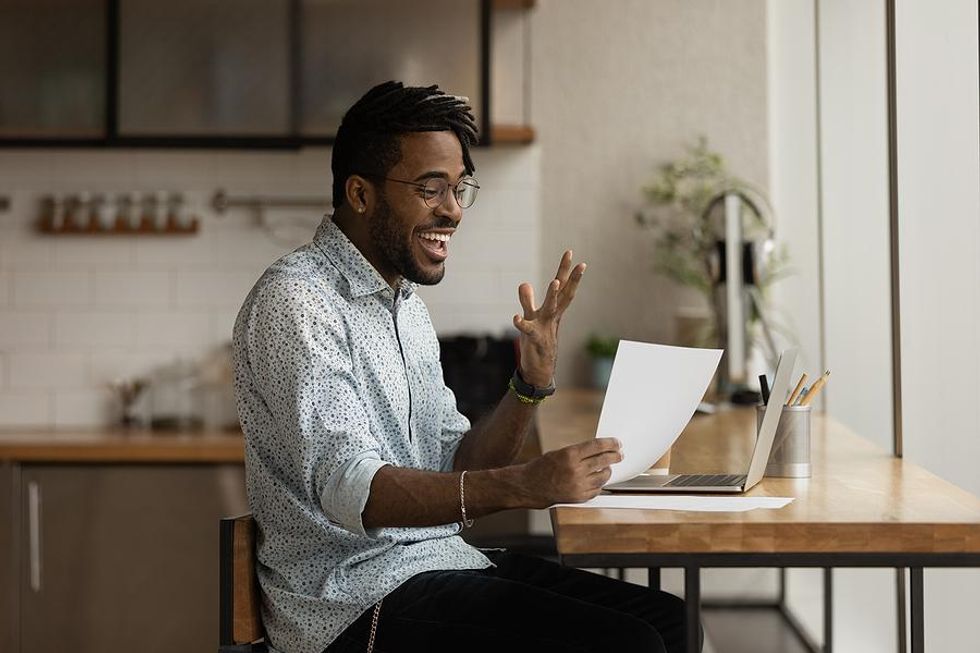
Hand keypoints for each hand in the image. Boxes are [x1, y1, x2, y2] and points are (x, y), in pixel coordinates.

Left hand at [513, 250, 585, 386]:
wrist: (539, 369)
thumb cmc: (537, 340)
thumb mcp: (532, 317)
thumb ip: (527, 300)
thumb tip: (524, 283)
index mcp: (553, 309)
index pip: (562, 287)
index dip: (566, 270)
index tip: (570, 253)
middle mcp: (552, 316)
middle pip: (564, 294)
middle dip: (571, 278)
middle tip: (580, 263)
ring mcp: (545, 327)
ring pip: (550, 309)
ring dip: (552, 296)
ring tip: (554, 283)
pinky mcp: (535, 339)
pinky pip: (528, 330)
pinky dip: (522, 323)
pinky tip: (515, 317)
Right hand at [516, 438, 621, 506]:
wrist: (530, 486)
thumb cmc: (543, 467)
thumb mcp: (560, 453)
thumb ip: (579, 452)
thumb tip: (599, 450)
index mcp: (569, 455)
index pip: (597, 446)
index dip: (610, 443)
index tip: (617, 443)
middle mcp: (575, 470)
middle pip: (603, 460)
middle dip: (615, 456)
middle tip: (620, 454)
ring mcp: (578, 485)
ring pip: (603, 476)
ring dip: (608, 470)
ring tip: (608, 467)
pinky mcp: (579, 497)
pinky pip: (597, 489)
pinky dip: (599, 483)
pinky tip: (598, 479)